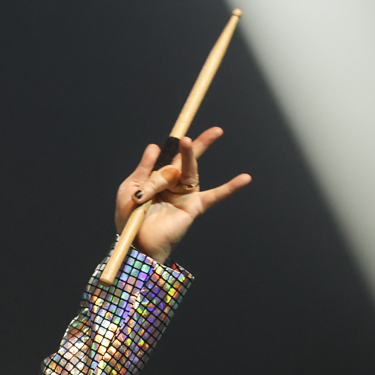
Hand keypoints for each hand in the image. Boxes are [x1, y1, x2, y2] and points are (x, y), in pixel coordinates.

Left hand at [115, 127, 250, 263]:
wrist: (136, 244)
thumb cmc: (129, 219)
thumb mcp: (130, 190)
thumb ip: (144, 169)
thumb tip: (155, 146)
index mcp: (157, 180)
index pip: (167, 160)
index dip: (175, 148)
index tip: (182, 135)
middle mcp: (173, 185)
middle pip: (186, 160)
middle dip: (195, 145)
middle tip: (216, 130)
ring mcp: (185, 195)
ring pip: (186, 173)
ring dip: (186, 158)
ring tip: (186, 142)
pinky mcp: (194, 206)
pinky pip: (215, 196)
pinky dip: (230, 187)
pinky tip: (245, 178)